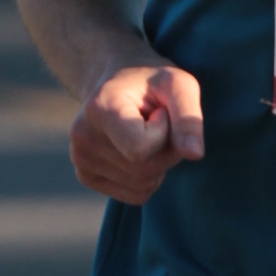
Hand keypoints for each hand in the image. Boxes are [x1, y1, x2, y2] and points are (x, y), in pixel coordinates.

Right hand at [69, 60, 204, 203]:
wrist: (117, 80)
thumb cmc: (151, 81)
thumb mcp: (178, 85)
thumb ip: (188, 117)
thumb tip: (195, 155)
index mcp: (99, 108)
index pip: (140, 149)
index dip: (164, 134)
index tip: (159, 111)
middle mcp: (82, 136)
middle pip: (145, 170)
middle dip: (166, 150)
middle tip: (157, 122)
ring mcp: (80, 159)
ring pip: (143, 185)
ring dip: (158, 163)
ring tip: (144, 132)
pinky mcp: (86, 176)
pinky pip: (136, 195)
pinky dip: (147, 177)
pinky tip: (136, 150)